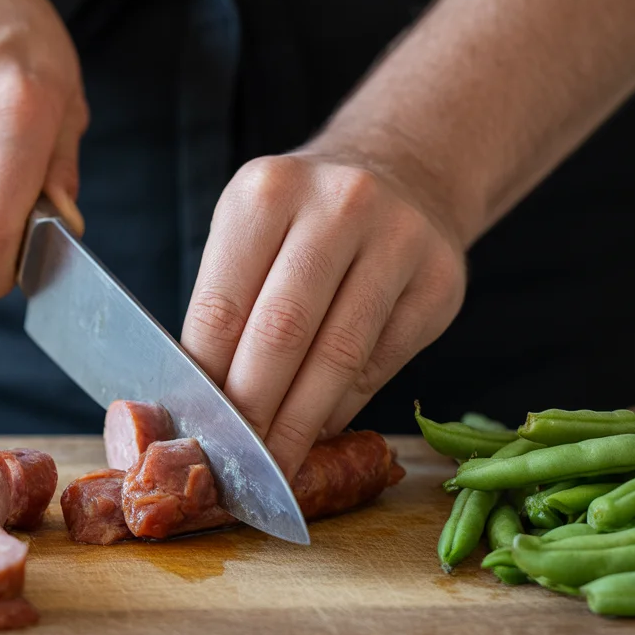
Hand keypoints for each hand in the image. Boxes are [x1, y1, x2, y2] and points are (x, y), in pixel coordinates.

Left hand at [181, 150, 466, 479]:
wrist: (402, 173)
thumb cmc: (304, 219)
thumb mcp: (252, 230)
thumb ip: (228, 302)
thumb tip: (202, 401)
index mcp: (268, 191)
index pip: (222, 306)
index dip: (205, 379)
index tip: (195, 427)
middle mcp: (338, 205)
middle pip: (281, 332)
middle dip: (252, 409)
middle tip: (234, 460)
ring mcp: (398, 240)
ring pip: (338, 356)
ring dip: (299, 422)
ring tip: (273, 461)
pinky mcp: (440, 281)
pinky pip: (380, 362)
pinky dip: (343, 406)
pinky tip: (318, 427)